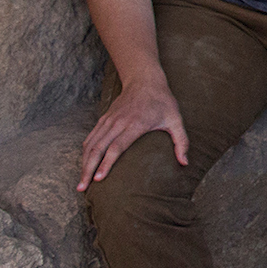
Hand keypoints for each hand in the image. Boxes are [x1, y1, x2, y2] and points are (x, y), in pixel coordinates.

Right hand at [77, 75, 187, 189]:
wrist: (144, 79)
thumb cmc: (162, 101)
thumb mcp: (176, 119)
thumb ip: (182, 141)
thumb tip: (185, 163)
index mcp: (135, 124)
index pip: (117, 147)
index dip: (106, 163)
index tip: (99, 179)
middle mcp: (118, 123)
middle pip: (98, 148)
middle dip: (88, 169)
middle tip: (82, 188)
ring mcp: (108, 120)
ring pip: (90, 144)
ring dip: (83, 163)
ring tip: (81, 182)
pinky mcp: (103, 119)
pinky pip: (90, 138)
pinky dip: (85, 153)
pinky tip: (84, 165)